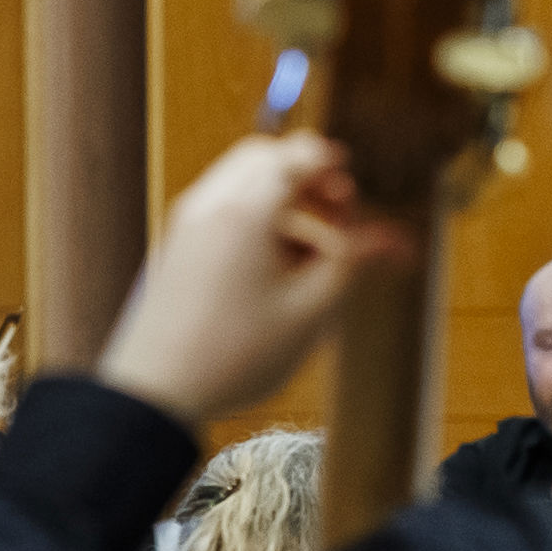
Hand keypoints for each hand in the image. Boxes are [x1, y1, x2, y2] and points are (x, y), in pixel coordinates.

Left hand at [95, 134, 412, 432]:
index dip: (329, 163)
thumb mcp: (309, 312)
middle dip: (305, 176)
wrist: (156, 393)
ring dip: (281, 200)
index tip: (351, 186)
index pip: (293, 157)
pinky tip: (276, 269)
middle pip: (263, 158)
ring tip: (313, 254)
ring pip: (240, 184)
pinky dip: (254, 219)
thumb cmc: (233, 356)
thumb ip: (352, 265)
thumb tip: (395, 240)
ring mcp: (185, 225)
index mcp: (245, 212)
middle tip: (338, 211)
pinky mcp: (175, 248)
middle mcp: (209, 206)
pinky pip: (220, 210)